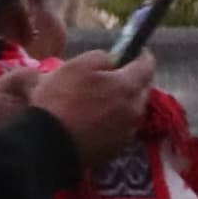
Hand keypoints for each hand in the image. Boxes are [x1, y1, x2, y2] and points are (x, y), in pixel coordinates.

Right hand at [0, 50, 159, 165]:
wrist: (50, 142)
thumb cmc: (61, 98)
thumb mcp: (77, 66)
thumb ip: (102, 58)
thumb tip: (113, 61)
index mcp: (129, 87)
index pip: (147, 66)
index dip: (142, 55)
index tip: (137, 50)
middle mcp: (135, 109)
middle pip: (142, 89)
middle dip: (133, 79)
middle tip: (117, 75)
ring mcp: (128, 131)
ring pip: (133, 109)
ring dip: (124, 100)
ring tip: (104, 97)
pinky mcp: (118, 147)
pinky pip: (123, 126)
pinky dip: (116, 118)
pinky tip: (98, 118)